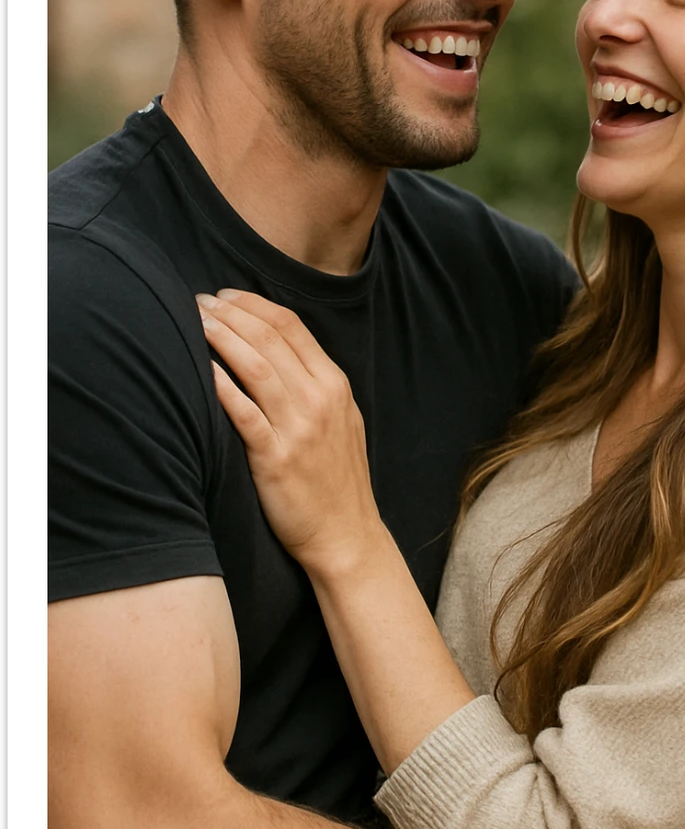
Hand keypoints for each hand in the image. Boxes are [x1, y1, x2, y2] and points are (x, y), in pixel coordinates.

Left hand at [197, 290, 389, 573]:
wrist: (346, 534)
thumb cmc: (337, 478)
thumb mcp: (341, 419)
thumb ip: (313, 383)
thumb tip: (273, 347)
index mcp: (334, 384)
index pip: (291, 326)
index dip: (253, 304)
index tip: (224, 295)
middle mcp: (319, 399)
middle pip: (270, 338)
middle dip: (230, 312)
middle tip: (199, 301)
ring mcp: (299, 428)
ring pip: (256, 366)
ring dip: (221, 337)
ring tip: (195, 322)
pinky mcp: (276, 458)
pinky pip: (244, 412)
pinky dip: (221, 385)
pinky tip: (201, 368)